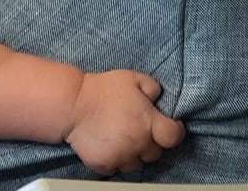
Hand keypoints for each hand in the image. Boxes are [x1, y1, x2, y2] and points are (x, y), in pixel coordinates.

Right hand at [63, 70, 185, 175]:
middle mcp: (138, 143)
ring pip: (136, 164)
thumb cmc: (103, 89)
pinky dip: (114, 161)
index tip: (168, 127)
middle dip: (149, 143)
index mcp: (148, 122)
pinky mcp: (105, 165)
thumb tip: (160, 100)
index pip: (174, 137)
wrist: (72, 104)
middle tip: (137, 130)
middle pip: (155, 154)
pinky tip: (108, 146)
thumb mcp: (132, 78)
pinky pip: (116, 169)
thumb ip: (153, 88)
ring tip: (121, 139)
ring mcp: (121, 157)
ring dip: (133, 154)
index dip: (174, 131)